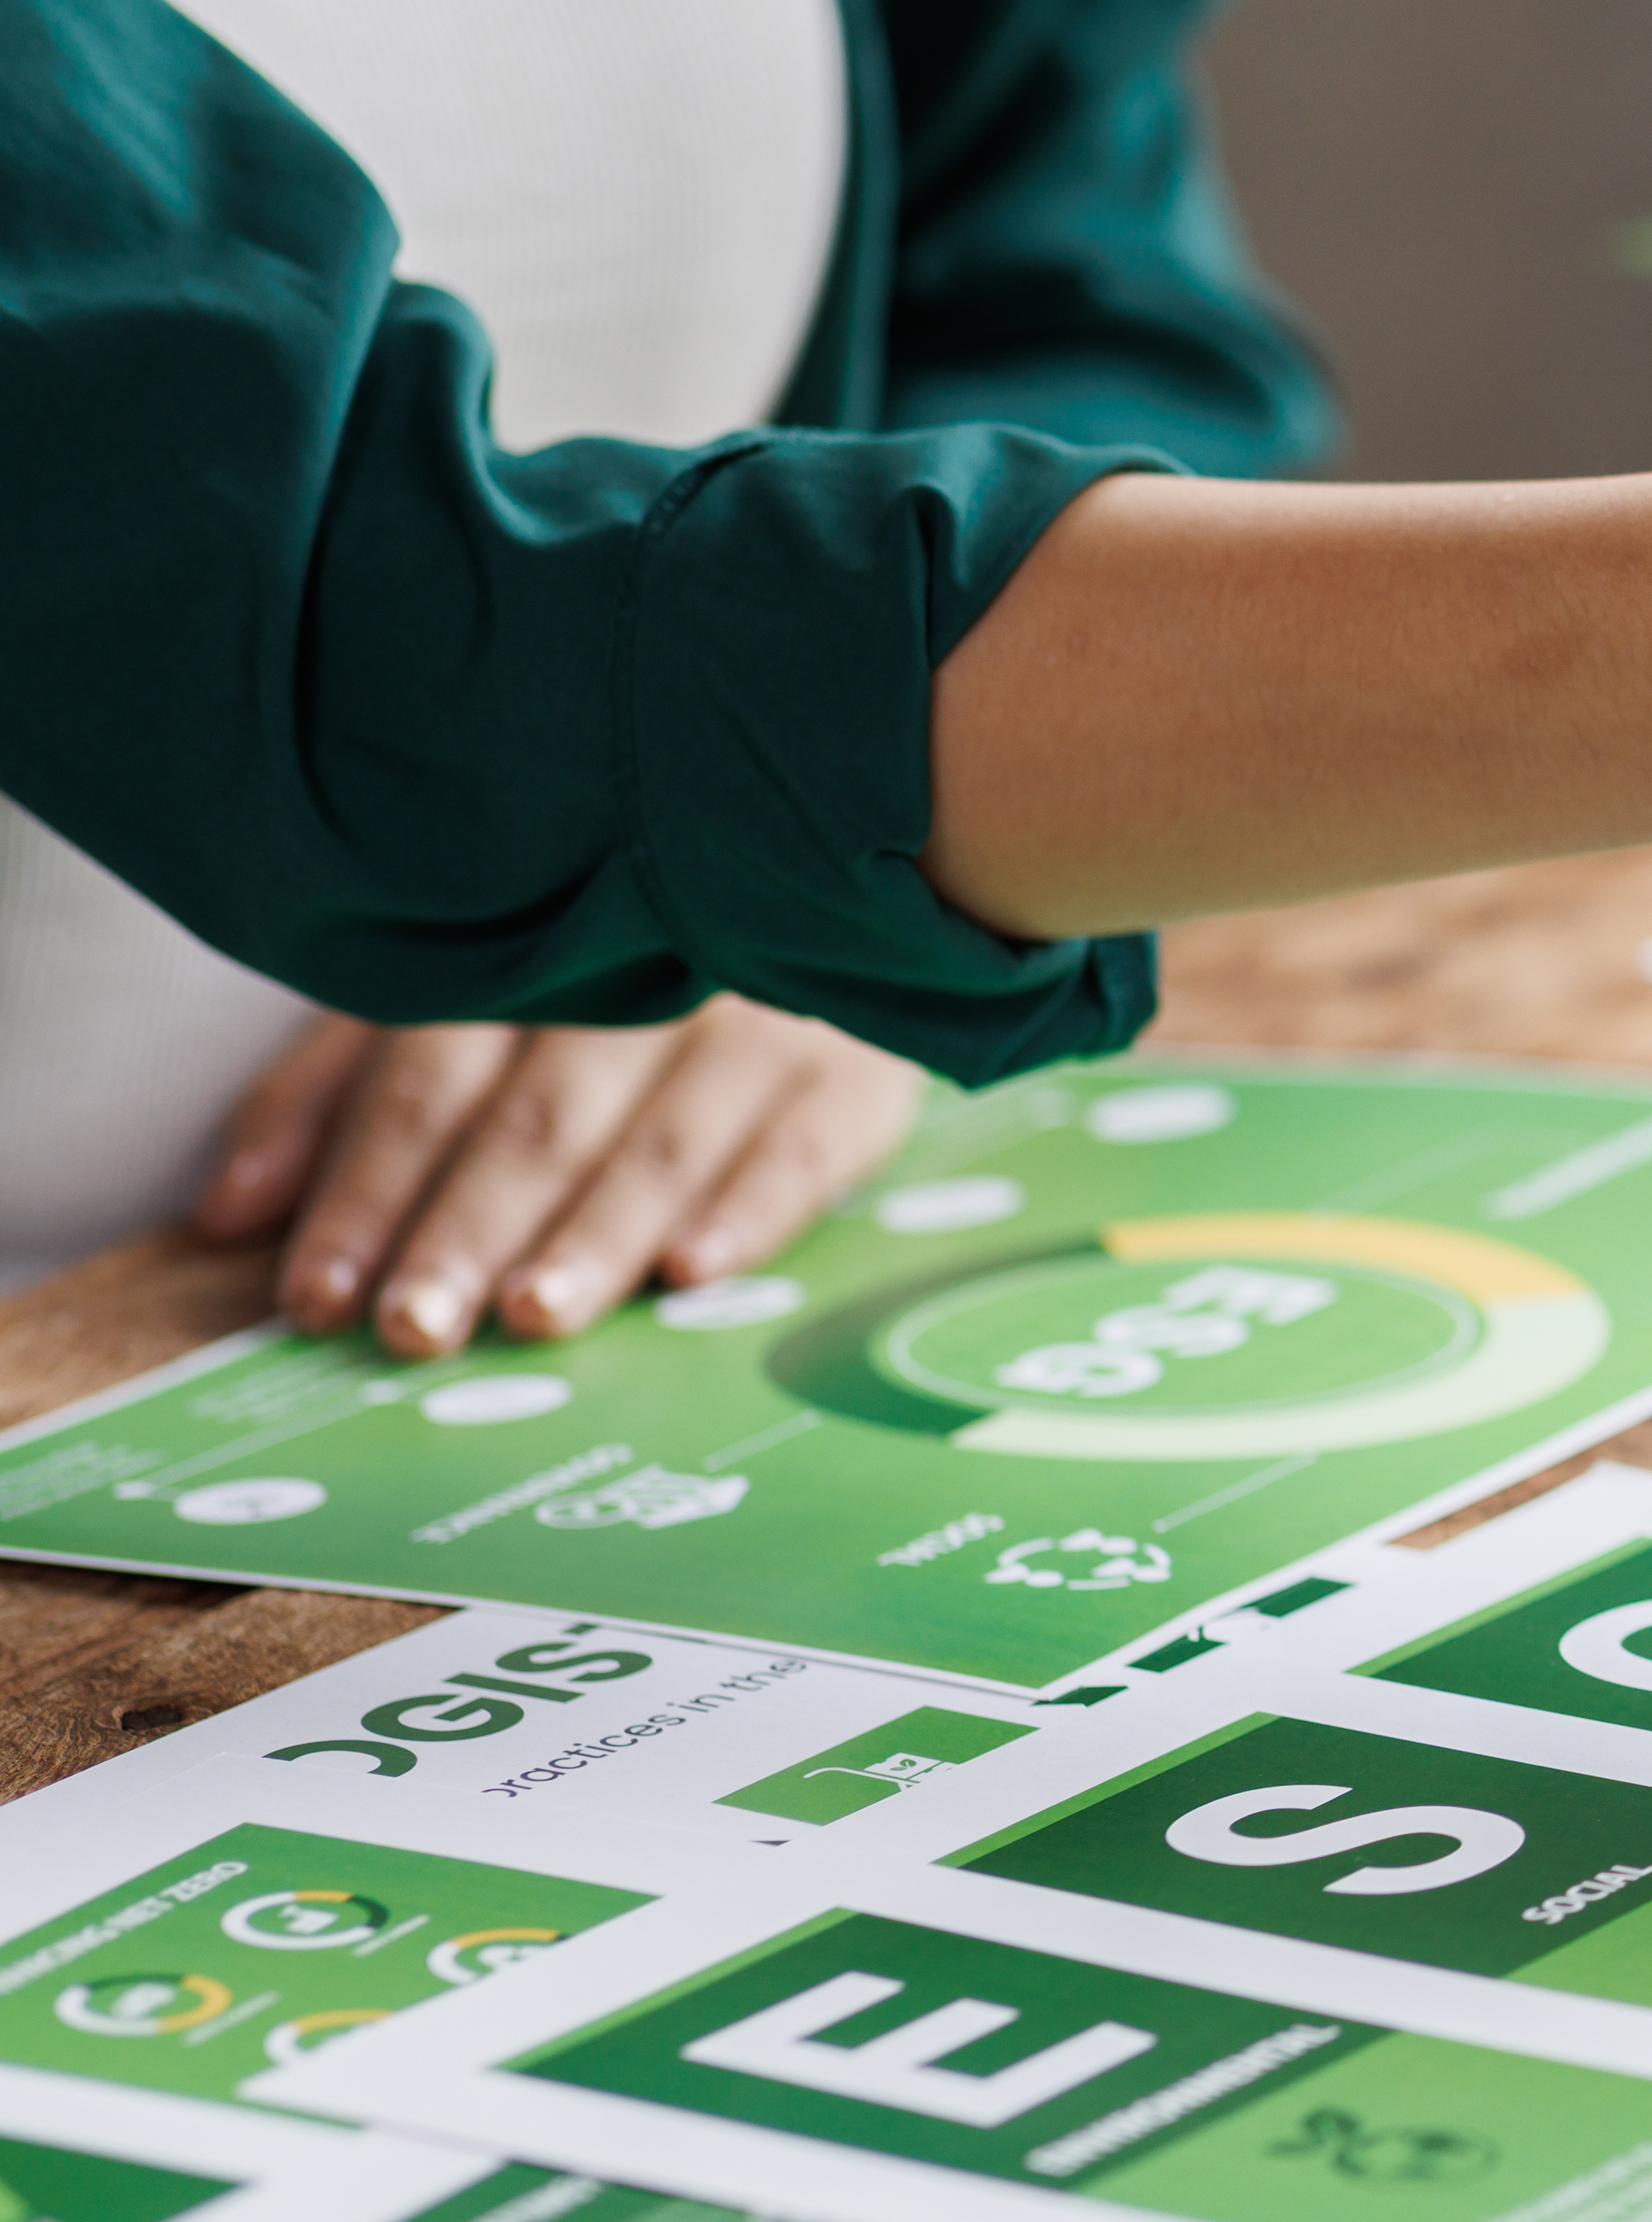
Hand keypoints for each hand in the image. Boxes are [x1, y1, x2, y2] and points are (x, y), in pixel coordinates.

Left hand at [195, 999, 924, 1356]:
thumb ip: (334, 1100)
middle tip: (415, 1326)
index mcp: (531, 958)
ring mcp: (763, 1023)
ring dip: (594, 1236)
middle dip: (469, 1229)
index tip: (321, 1294)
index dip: (370, 1188)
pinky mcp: (857, 1074)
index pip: (427, 1081)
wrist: (820, 895)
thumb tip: (225, 1217)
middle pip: (540, 1119)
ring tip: (532, 1314)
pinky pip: (802, 1149)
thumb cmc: (609, 983)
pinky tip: (694, 1273)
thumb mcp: (453, 1009)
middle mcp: (645, 981)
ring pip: (662, 1141)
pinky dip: (748, 1211)